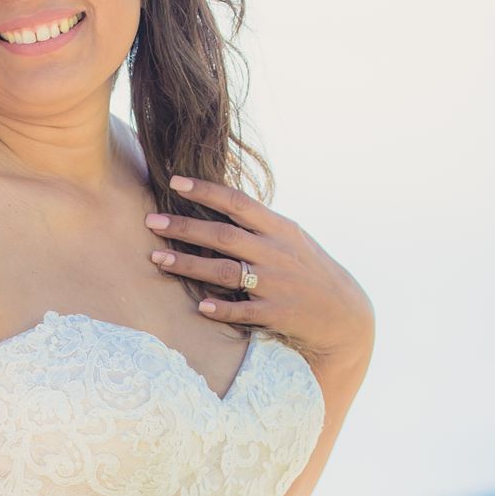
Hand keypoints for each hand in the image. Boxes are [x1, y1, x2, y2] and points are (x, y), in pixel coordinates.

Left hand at [146, 175, 374, 368]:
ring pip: (224, 272)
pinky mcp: (276, 314)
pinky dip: (221, 307)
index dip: (205, 190)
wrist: (343, 315)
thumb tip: (221, 205)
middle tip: (151, 221)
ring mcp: (276, 283)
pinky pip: (243, 310)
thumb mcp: (291, 241)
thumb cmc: (309, 272)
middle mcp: (276, 252)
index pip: (238, 203)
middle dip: (184, 227)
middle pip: (223, 236)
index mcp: (279, 229)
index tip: (175, 180)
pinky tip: (200, 306)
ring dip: (188, 264)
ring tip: (157, 258)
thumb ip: (259, 226)